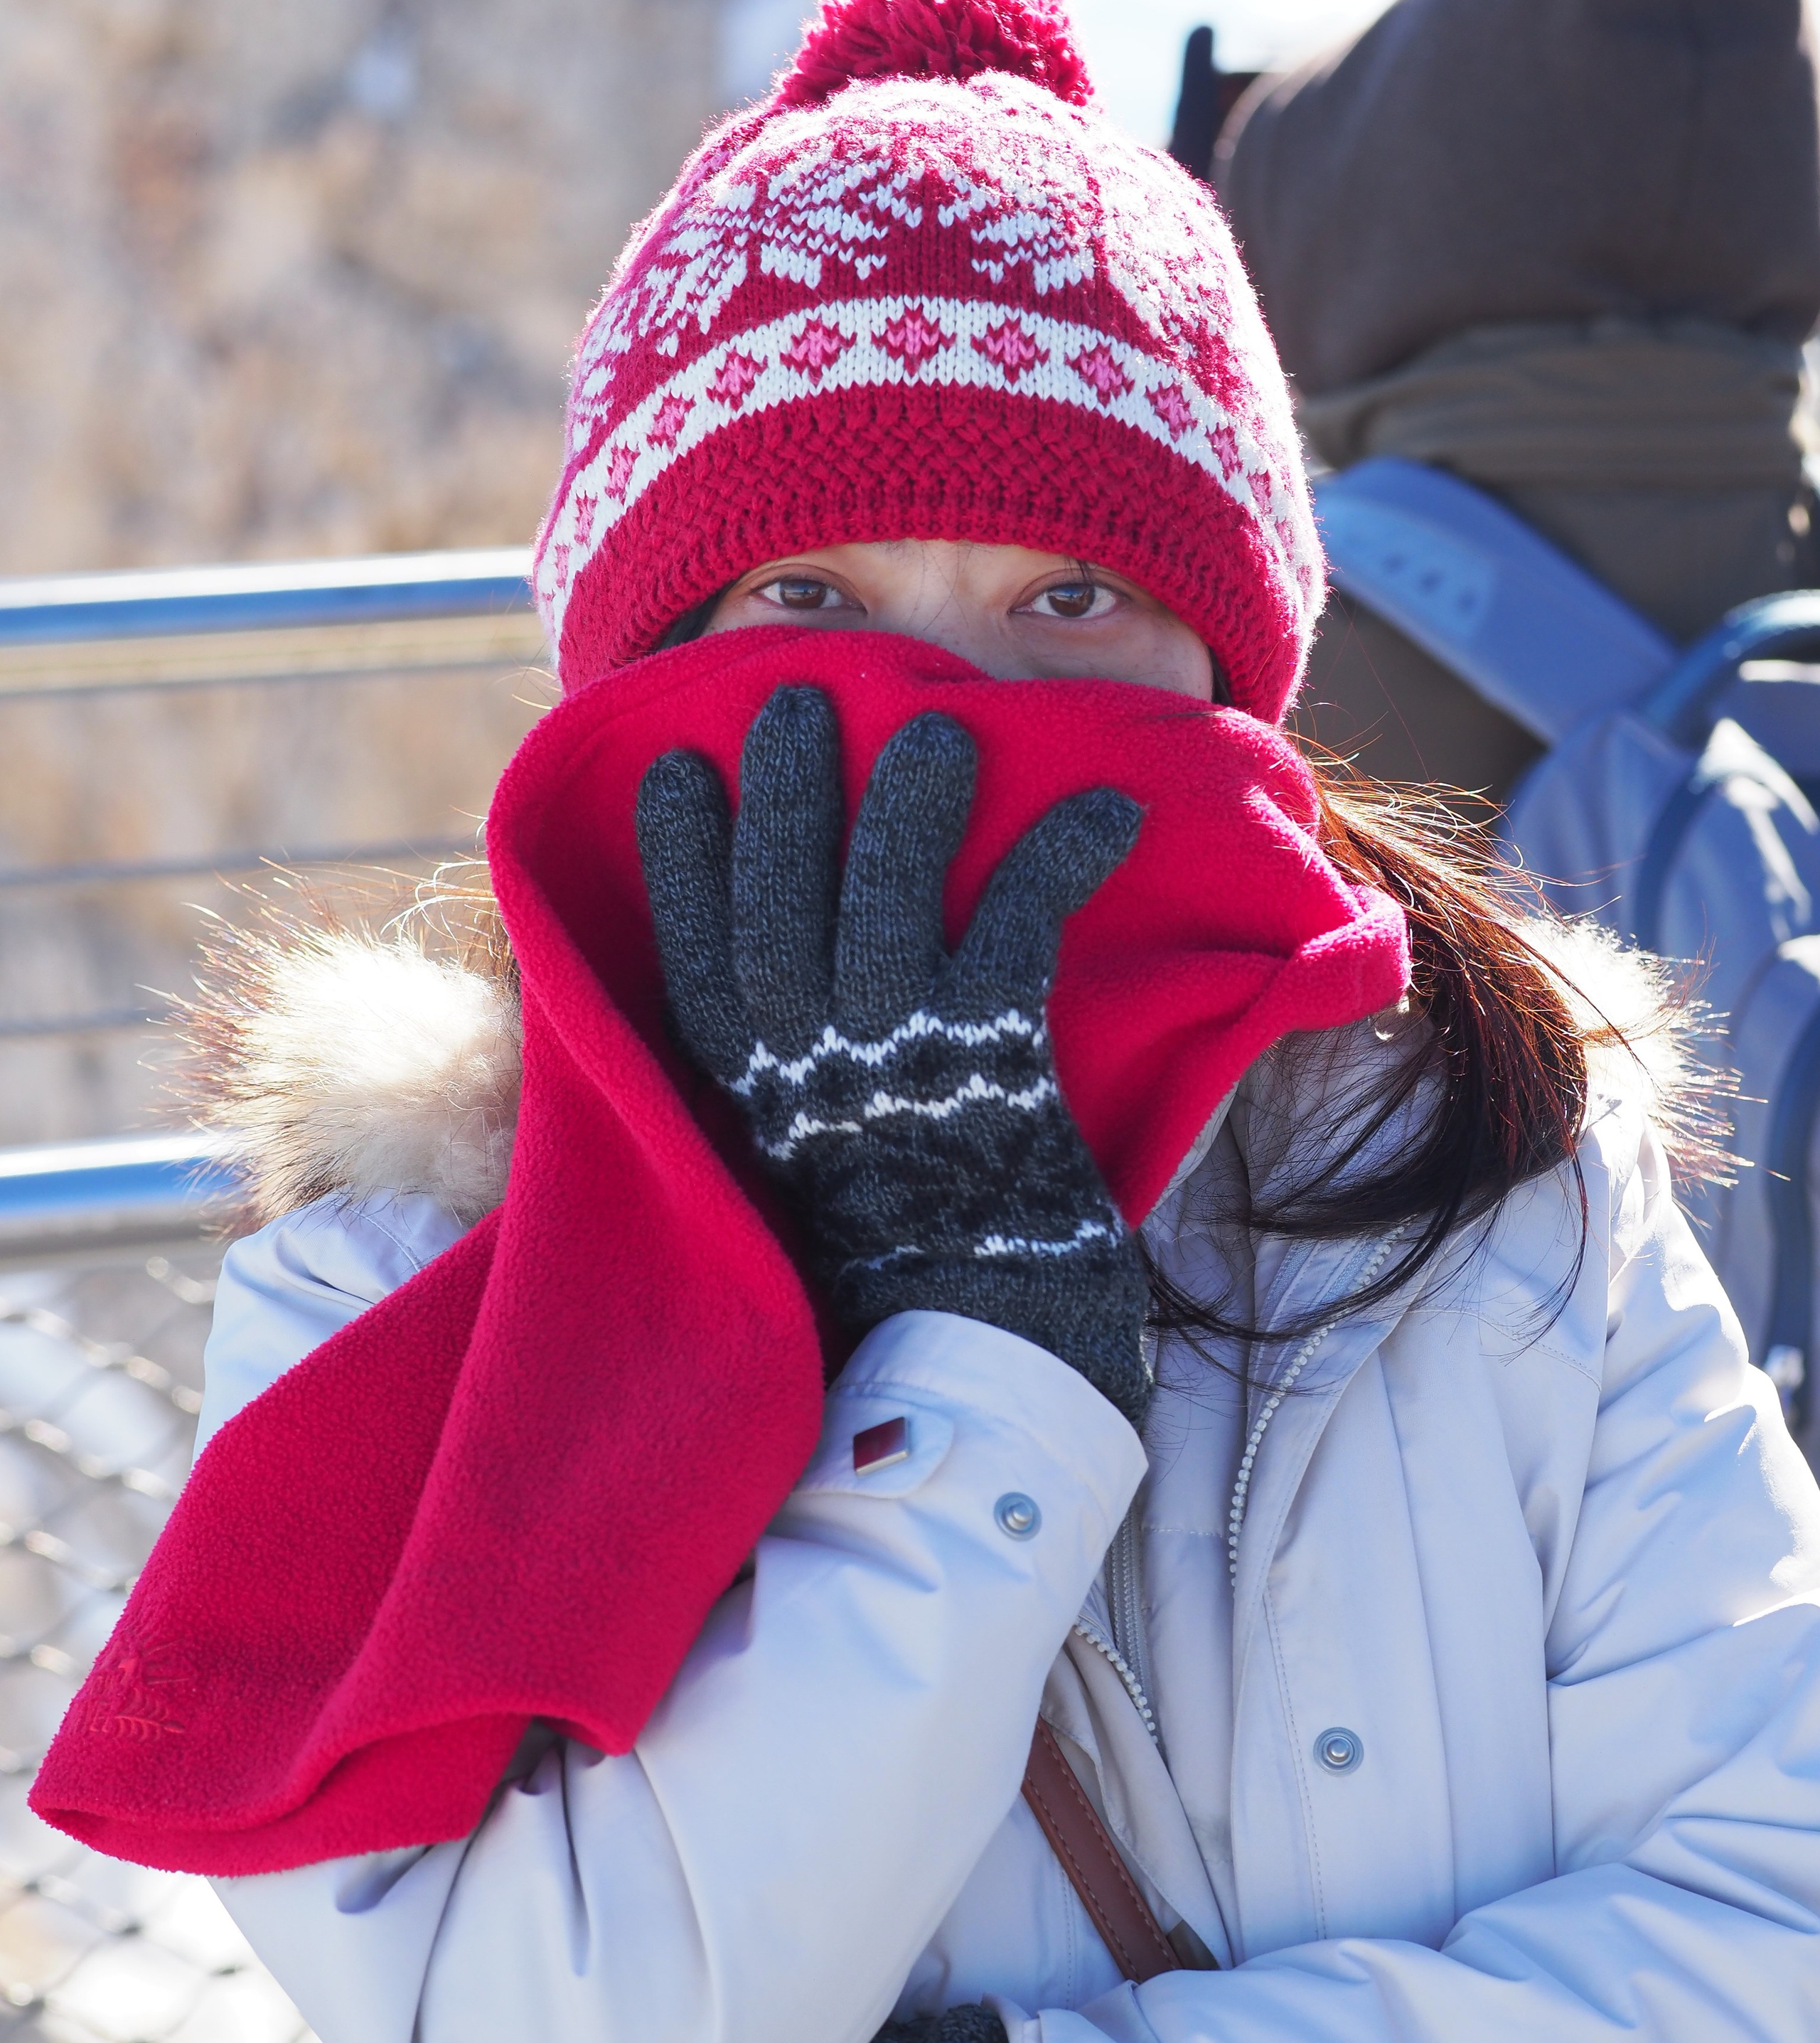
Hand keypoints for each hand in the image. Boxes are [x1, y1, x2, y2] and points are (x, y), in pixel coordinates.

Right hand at [637, 685, 1149, 1421]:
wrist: (971, 1345)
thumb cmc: (888, 1246)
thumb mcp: (796, 1156)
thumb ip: (776, 1071)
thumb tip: (770, 979)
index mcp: (739, 1087)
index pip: (688, 945)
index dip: (682, 852)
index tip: (678, 766)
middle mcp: (797, 1065)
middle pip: (774, 894)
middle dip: (787, 789)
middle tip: (800, 696)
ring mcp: (890, 1062)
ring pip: (884, 896)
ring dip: (914, 802)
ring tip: (944, 726)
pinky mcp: (990, 1067)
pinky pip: (1017, 929)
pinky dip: (1061, 857)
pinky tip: (1107, 805)